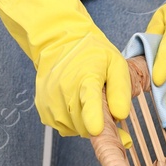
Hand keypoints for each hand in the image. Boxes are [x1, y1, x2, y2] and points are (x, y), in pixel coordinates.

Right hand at [0, 0, 132, 146]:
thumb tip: (123, 114)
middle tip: (109, 110)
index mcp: (81, 81)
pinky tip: (79, 100)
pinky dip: (73, 118)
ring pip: (72, 128)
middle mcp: (61, 94)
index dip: (99, 127)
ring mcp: (48, 102)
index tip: (107, 133)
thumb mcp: (112, 59)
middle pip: (83, 127)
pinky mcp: (43, 106)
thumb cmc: (90, 45)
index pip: (88, 114)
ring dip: (86, 119)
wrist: (55, 33)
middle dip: (98, 122)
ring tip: (92, 98)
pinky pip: (62, 124)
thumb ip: (120, 87)